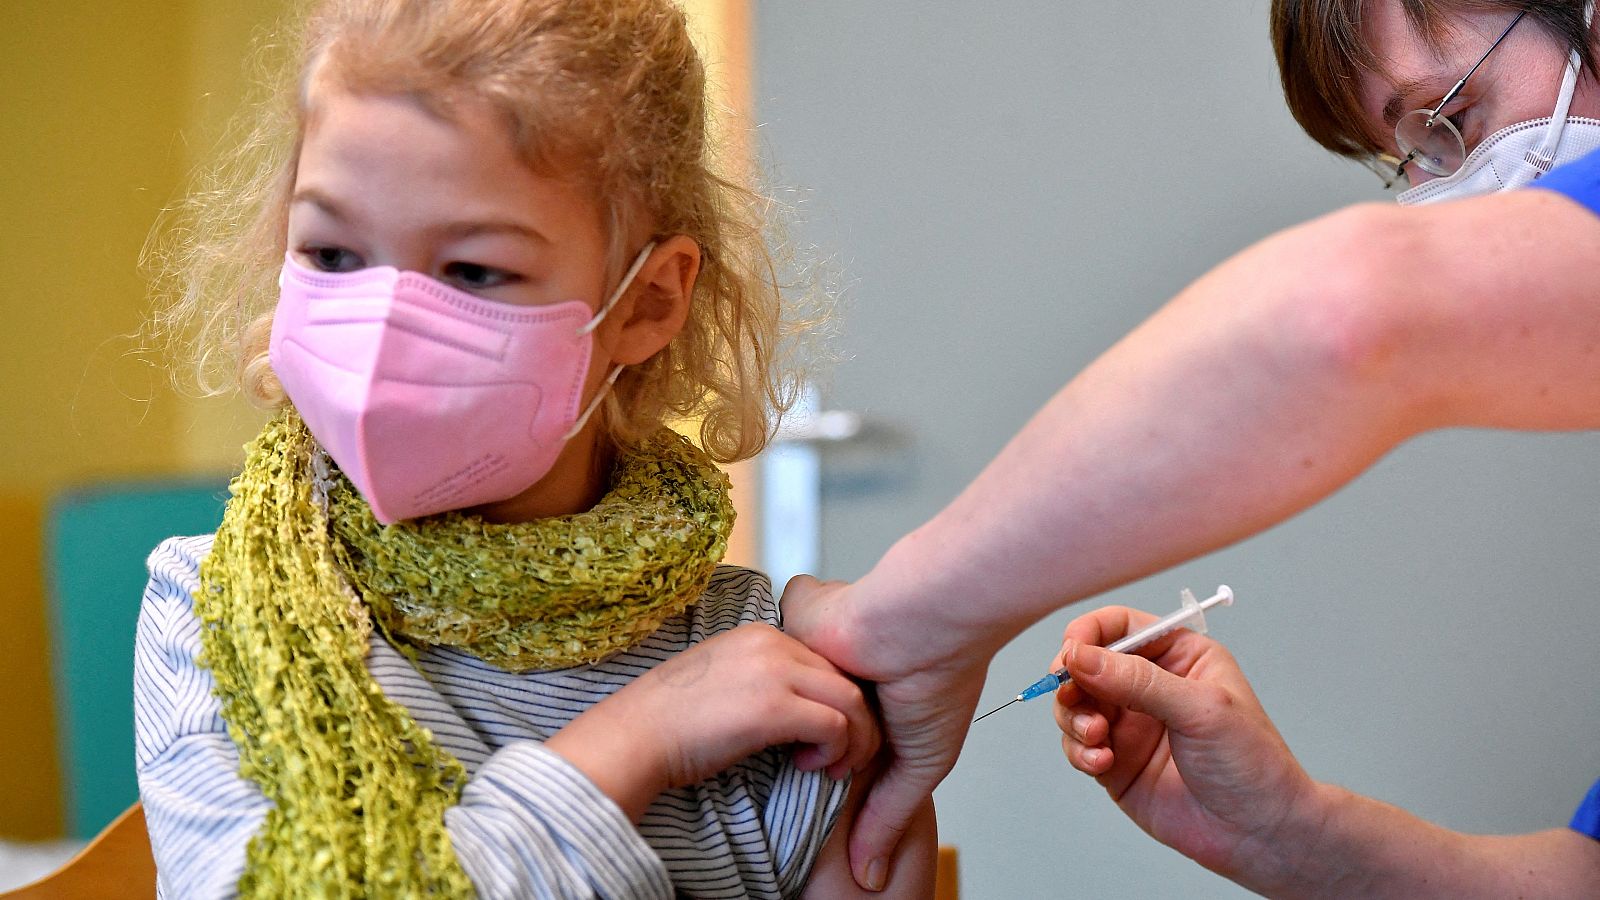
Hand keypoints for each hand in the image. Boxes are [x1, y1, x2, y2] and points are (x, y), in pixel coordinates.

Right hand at [547, 623, 878, 819]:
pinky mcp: (774, 708)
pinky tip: (811, 766)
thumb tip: (802, 705)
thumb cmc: (670, 723)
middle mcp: (771, 642)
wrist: (633, 738)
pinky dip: (836, 751)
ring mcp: (774, 672)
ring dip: (855, 739)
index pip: (827, 659)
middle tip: (844, 755)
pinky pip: (837, 726)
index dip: (837, 698)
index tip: (826, 732)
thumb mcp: (723, 679)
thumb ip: (763, 678)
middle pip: (846, 675)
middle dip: (858, 719)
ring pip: (852, 699)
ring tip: (833, 766)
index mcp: (760, 633)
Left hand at [781, 574, 990, 890]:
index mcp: (868, 695)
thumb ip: (885, 814)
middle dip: (798, 736)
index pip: (825, 733)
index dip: (818, 761)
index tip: (815, 781)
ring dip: (790, 702)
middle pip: (796, 708)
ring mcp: (818, 640)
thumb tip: (869, 878)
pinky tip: (786, 668)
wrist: (927, 622)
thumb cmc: (940, 681)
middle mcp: (841, 667)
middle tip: (804, 759)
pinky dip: (779, 655)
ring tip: (796, 724)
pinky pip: (771, 639)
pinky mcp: (798, 614)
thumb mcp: (918, 764)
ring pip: (779, 678)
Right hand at [1053, 605, 1320, 884]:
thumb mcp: (1199, 709)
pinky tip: (1102, 762)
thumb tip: (1079, 657)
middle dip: (1073, 681)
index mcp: (1177, 657)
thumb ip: (1136, 681)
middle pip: (1086, 665)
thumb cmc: (1250, 762)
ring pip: (1074, 706)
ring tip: (1096, 738)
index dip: (1088, 634)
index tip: (1071, 654)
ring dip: (1074, 719)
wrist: (1259, 834)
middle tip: (1074, 698)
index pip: (1119, 627)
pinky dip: (1079, 752)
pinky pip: (1077, 747)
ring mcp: (1130, 725)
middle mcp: (1148, 686)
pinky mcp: (1116, 763)